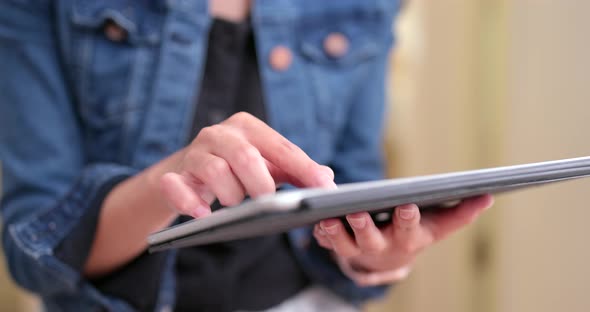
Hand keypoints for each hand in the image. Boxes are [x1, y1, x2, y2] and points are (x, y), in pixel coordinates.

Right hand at [159, 112, 335, 217]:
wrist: (189, 172)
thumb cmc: (237, 168)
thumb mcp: (268, 165)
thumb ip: (297, 171)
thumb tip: (328, 179)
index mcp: (247, 126)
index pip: (280, 147)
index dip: (304, 169)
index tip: (324, 189)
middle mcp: (219, 133)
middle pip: (245, 156)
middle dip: (261, 184)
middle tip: (270, 204)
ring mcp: (194, 153)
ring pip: (215, 171)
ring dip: (231, 195)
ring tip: (237, 206)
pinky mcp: (174, 175)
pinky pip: (176, 186)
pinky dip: (191, 203)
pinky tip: (204, 215)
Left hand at [313, 194, 493, 285]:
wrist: (387, 261)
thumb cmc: (415, 234)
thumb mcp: (438, 226)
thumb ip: (461, 212)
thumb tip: (488, 196)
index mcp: (408, 239)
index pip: (409, 228)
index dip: (408, 218)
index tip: (406, 205)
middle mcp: (381, 247)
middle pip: (371, 238)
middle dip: (364, 226)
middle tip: (357, 212)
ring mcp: (357, 250)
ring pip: (343, 244)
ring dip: (334, 232)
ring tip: (326, 217)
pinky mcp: (337, 246)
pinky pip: (325, 241)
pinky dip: (319, 233)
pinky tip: (313, 219)